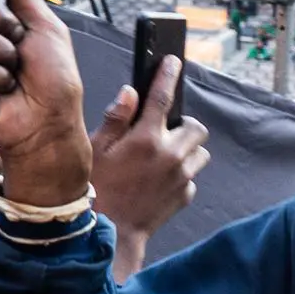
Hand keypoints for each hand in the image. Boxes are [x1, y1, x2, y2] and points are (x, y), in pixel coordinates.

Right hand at [91, 53, 206, 271]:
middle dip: (182, 125)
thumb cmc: (95, 189)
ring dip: (185, 149)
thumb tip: (130, 93)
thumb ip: (116, 119)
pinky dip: (180, 173)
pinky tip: (157, 179)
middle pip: (195, 127)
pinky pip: (192, 176)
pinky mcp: (186, 194)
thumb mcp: (95, 150)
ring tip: (160, 156)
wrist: (111, 232)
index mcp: (146, 139)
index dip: (168, 76)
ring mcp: (182, 176)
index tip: (173, 61)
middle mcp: (171, 155)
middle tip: (162, 131)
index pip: (162, 98)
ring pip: (199, 152)